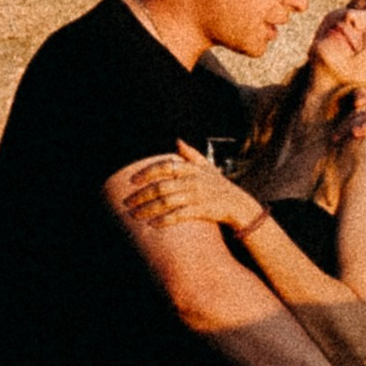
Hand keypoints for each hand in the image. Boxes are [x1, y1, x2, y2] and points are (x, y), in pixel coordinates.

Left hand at [105, 144, 265, 236]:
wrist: (238, 205)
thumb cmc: (219, 185)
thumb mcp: (207, 167)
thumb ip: (191, 154)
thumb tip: (177, 141)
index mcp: (192, 169)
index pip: (165, 166)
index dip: (147, 172)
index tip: (132, 180)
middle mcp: (193, 181)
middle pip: (161, 186)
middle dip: (141, 195)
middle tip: (126, 202)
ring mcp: (197, 196)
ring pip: (167, 202)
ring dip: (148, 209)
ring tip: (134, 215)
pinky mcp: (202, 211)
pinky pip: (179, 215)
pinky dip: (165, 220)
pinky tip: (152, 224)